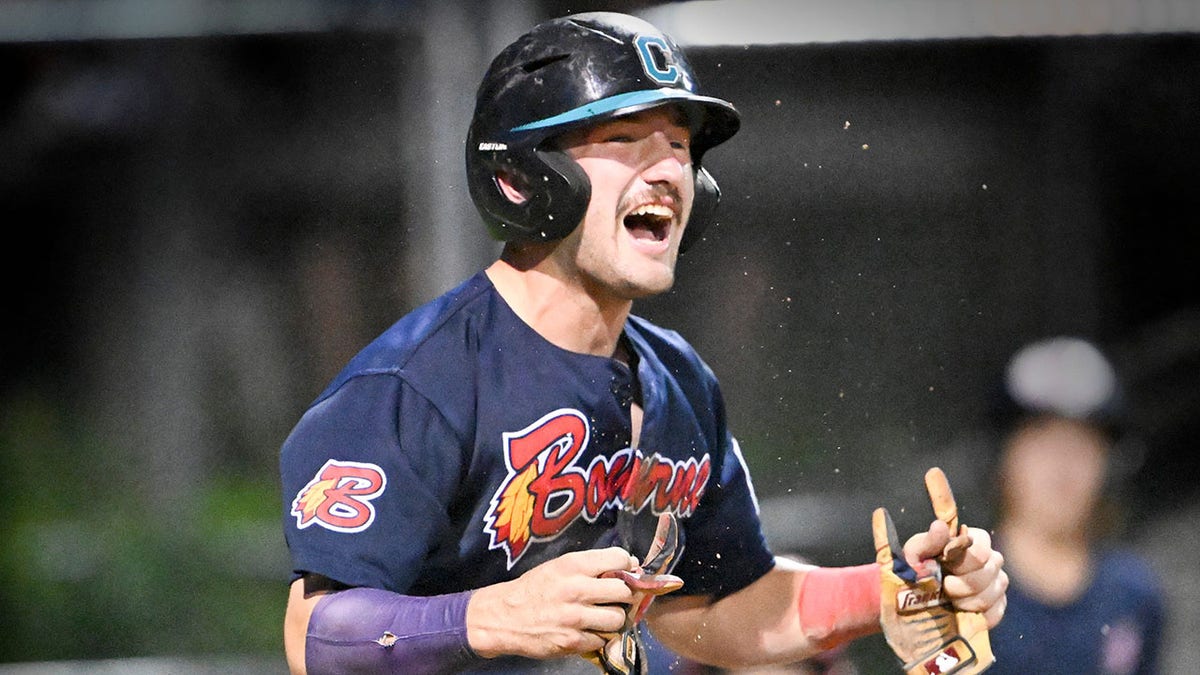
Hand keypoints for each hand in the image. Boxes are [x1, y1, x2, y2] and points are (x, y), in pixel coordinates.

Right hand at [465, 547, 640, 659]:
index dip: (628, 567)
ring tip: (603, 617)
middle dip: (626, 595)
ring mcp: (575, 617)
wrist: (504, 617)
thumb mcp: (559, 567)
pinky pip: (603, 639)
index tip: (625, 573)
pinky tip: (589, 630)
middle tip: (618, 598)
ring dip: (614, 619)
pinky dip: (600, 637)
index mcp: (573, 565)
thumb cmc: (534, 589)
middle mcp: (576, 589)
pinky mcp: (572, 641)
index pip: (620, 559)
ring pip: (618, 619)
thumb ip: (591, 565)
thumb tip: (630, 565)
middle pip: (625, 591)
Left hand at [904, 523, 1007, 628]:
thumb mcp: (914, 555)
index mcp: (973, 541)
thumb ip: (928, 541)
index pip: (981, 549)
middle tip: (944, 587)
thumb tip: (940, 526)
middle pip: (986, 573)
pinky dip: (975, 614)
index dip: (963, 561)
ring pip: (990, 594)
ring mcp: (997, 584)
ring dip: (965, 601)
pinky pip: (994, 613)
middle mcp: (991, 560)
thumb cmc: (916, 570)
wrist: (914, 600)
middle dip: (961, 584)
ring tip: (949, 600)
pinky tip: (960, 611)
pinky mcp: (998, 607)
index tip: (945, 566)